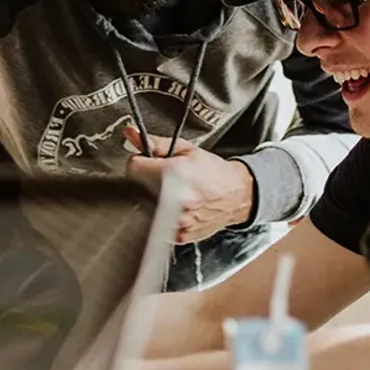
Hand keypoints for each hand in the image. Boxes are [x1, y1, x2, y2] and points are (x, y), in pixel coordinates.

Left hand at [123, 124, 256, 242]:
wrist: (237, 195)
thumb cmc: (214, 172)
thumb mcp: (186, 149)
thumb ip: (155, 143)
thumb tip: (132, 134)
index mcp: (173, 174)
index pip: (133, 168)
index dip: (140, 163)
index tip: (148, 164)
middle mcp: (174, 200)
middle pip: (138, 189)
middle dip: (146, 182)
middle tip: (164, 179)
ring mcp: (177, 221)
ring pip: (146, 208)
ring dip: (154, 200)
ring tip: (172, 193)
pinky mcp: (179, 235)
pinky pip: (158, 225)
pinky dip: (163, 216)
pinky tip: (177, 208)